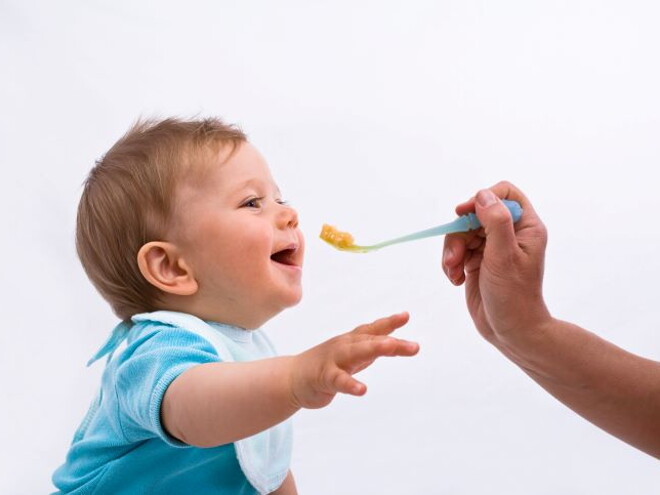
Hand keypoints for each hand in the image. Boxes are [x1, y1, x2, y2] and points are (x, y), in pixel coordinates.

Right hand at [290, 312, 418, 408]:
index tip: (406, 316)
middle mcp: (344, 346)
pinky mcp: (324, 378)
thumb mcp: (353, 355)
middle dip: (391, 341)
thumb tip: (399, 343)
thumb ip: (373, 348)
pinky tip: (362, 389)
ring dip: (374, 348)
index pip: (373, 330)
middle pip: (370, 341)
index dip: (389, 322)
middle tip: (414, 346)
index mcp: (352, 341)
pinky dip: (350, 384)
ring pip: (356, 353)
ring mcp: (333, 360)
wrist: (292, 378)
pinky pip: (338, 380)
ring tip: (390, 347)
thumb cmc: (327, 365)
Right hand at [442, 181, 551, 345]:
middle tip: (456, 257)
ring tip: (453, 272)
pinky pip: (456, 250)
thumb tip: (482, 196)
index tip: (464, 213)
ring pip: (462, 232)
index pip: (504, 194)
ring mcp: (492, 248)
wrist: (510, 332)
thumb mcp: (504, 256)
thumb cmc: (514, 296)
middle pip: (476, 213)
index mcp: (525, 227)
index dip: (482, 198)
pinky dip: (451, 263)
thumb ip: (495, 222)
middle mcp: (509, 234)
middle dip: (460, 233)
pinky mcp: (476, 262)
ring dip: (452, 251)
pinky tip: (455, 279)